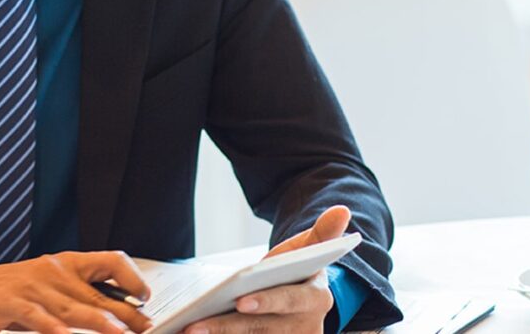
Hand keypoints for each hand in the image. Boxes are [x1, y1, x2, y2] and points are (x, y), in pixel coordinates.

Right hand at [0, 250, 152, 333]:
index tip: (146, 297)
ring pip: (74, 307)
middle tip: (146, 328)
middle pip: (98, 293)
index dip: (132, 277)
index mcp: (64, 265)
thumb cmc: (5, 293)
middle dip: (125, 314)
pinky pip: (39, 318)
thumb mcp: (44, 290)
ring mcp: (32, 287)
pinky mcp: (11, 303)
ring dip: (100, 323)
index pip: (109, 261)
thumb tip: (111, 315)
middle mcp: (53, 272)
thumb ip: (73, 298)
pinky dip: (55, 330)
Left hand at [183, 205, 351, 333]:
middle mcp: (304, 328)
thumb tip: (342, 209)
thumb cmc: (296, 272)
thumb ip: (323, 234)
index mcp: (317, 300)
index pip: (290, 301)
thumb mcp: (308, 252)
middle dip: (226, 327)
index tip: (241, 301)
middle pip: (261, 328)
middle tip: (194, 326)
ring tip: (187, 331)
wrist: (296, 300)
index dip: (267, 302)